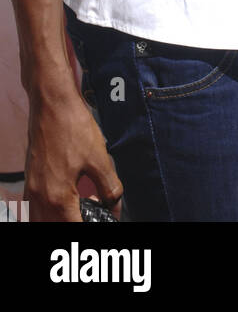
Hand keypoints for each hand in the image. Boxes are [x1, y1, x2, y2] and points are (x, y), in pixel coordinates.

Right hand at [26, 88, 122, 221]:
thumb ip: (109, 187)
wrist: (52, 102)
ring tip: (80, 210)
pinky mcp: (30, 178)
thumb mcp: (99, 158)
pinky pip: (35, 206)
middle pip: (53, 227)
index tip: (102, 221)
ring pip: (41, 220)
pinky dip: (49, 210)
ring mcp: (31, 189)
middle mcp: (39, 198)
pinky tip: (67, 199)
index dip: (90, 227)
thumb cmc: (73, 126)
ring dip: (59, 220)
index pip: (74, 228)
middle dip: (74, 225)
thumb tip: (114, 205)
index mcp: (58, 197)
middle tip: (92, 216)